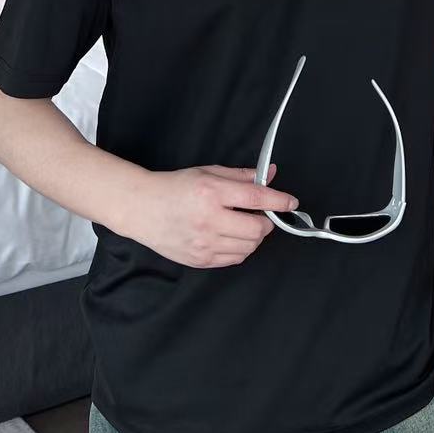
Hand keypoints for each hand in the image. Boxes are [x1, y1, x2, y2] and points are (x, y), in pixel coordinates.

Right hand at [129, 162, 298, 268]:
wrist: (142, 208)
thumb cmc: (174, 187)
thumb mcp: (208, 172)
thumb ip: (241, 176)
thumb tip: (269, 175)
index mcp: (211, 193)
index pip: (256, 198)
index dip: (278, 200)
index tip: (291, 202)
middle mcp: (209, 220)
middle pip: (257, 228)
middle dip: (265, 221)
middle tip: (260, 214)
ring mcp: (204, 244)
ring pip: (249, 247)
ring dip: (254, 237)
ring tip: (243, 225)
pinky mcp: (200, 260)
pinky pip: (234, 259)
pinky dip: (240, 248)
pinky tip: (230, 236)